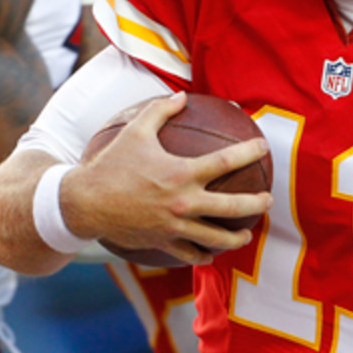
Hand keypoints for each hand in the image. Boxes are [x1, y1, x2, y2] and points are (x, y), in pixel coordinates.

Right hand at [60, 93, 272, 264]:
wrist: (85, 203)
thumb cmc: (112, 163)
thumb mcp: (135, 130)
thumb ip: (161, 110)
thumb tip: (181, 96)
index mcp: (181, 173)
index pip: (226, 162)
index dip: (249, 152)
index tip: (263, 146)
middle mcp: (183, 202)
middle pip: (232, 207)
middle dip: (256, 203)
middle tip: (268, 199)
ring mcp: (174, 226)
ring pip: (216, 238)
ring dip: (237, 236)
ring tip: (247, 233)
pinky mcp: (163, 242)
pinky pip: (191, 254)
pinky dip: (205, 255)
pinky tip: (212, 253)